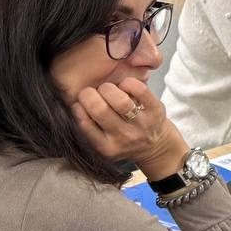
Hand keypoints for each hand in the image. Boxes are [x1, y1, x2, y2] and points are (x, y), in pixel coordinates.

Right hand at [70, 77, 187, 179]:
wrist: (155, 146)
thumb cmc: (123, 138)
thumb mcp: (103, 141)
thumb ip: (89, 126)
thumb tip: (74, 102)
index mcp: (106, 147)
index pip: (85, 124)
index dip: (78, 107)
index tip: (79, 102)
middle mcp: (124, 138)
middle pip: (100, 109)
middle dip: (89, 94)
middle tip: (91, 92)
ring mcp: (142, 125)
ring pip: (120, 100)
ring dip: (108, 88)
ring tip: (107, 89)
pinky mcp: (156, 111)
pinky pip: (140, 90)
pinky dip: (128, 82)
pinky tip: (123, 86)